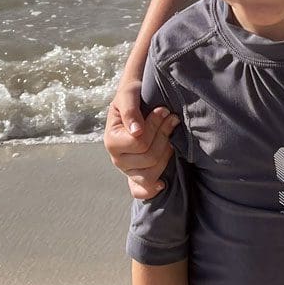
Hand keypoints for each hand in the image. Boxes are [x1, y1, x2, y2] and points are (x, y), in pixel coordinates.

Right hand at [104, 78, 176, 199]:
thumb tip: (137, 131)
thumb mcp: (129, 93)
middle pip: (149, 157)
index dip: (155, 125)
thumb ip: (131, 110)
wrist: (136, 100)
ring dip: (166, 153)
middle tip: (172, 118)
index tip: (163, 110)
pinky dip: (152, 189)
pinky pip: (142, 191)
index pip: (139, 142)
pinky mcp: (137, 174)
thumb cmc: (132, 95)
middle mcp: (117, 158)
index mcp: (111, 140)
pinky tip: (163, 182)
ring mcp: (127, 169)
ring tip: (171, 137)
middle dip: (164, 135)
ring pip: (151, 173)